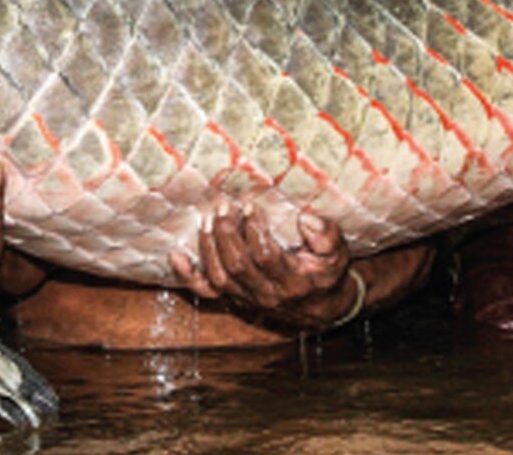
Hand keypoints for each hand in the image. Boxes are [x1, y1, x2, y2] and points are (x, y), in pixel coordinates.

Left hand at [169, 205, 354, 328]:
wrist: (322, 306)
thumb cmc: (327, 273)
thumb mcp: (337, 254)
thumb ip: (327, 236)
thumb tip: (307, 218)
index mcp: (292, 282)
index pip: (266, 256)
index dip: (254, 230)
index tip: (249, 206)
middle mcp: (266, 294)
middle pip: (237, 264)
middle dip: (226, 232)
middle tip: (223, 207)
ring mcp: (247, 299)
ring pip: (219, 276)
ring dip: (209, 246)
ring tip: (209, 219)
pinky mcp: (235, 299)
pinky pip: (206, 292)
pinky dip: (188, 276)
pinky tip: (175, 256)